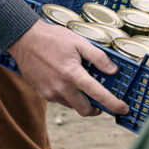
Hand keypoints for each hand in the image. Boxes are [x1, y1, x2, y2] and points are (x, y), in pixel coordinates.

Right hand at [8, 20, 129, 116]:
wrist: (24, 40)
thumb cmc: (53, 38)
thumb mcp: (79, 42)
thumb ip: (98, 57)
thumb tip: (113, 70)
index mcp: (73, 75)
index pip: (98, 95)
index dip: (114, 104)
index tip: (124, 109)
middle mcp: (62, 88)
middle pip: (85, 110)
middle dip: (96, 109)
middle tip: (101, 101)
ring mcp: (51, 93)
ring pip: (72, 105)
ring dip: (80, 100)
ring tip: (80, 83)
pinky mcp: (42, 93)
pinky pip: (60, 100)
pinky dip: (67, 95)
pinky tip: (65, 80)